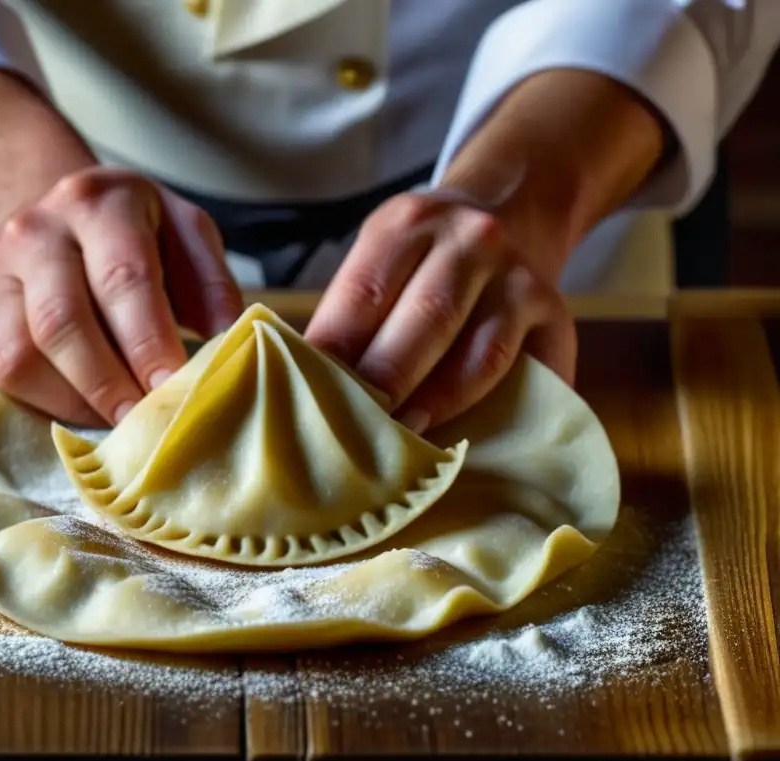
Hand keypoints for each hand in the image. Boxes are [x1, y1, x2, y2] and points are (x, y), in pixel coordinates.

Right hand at [0, 167, 243, 425]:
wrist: (54, 219)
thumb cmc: (135, 238)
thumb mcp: (185, 234)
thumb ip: (211, 285)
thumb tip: (230, 345)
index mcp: (99, 203)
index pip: (122, 280)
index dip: (149, 344)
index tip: (173, 391)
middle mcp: (33, 232)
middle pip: (59, 324)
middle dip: (106, 386)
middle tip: (141, 424)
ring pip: (10, 357)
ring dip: (64, 404)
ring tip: (105, 423)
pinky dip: (9, 408)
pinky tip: (55, 414)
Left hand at [304, 190, 576, 433]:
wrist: (511, 213)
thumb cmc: (423, 262)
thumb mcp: (383, 259)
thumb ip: (353, 315)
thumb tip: (305, 388)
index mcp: (407, 222)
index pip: (364, 293)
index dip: (335, 353)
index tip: (310, 399)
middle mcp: (470, 239)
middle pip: (425, 320)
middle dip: (386, 383)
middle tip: (353, 434)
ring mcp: (518, 275)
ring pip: (478, 354)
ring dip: (437, 405)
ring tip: (402, 446)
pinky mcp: (556, 313)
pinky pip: (521, 374)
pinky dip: (489, 410)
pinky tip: (461, 442)